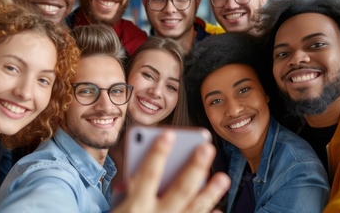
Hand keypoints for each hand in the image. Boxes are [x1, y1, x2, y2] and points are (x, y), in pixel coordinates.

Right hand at [112, 130, 229, 212]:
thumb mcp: (117, 210)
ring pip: (195, 209)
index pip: (148, 174)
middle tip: (206, 148)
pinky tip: (217, 210)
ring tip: (222, 177)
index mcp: (135, 206)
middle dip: (194, 167)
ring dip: (211, 193)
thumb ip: (129, 192)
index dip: (158, 153)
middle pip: (180, 189)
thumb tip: (143, 175)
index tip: (169, 134)